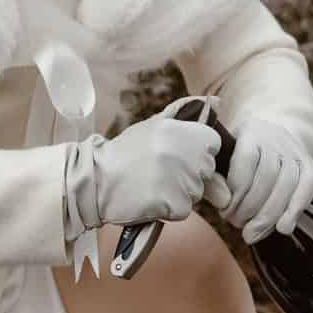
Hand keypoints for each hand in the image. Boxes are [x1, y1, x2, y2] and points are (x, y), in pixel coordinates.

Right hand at [86, 103, 222, 229]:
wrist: (96, 179)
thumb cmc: (126, 152)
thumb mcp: (153, 124)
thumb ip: (184, 110)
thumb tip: (217, 102)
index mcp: (183, 131)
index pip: (213, 144)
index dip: (196, 152)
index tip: (176, 154)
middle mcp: (185, 154)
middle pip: (207, 171)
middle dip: (190, 175)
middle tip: (160, 171)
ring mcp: (181, 180)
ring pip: (197, 193)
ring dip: (179, 193)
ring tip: (153, 184)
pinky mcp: (173, 204)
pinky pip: (184, 210)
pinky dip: (170, 210)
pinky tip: (150, 198)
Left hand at [216, 117, 312, 241]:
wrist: (271, 139)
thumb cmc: (237, 158)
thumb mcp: (222, 160)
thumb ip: (215, 180)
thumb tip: (223, 201)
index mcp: (251, 131)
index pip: (246, 160)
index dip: (236, 190)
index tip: (225, 211)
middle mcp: (277, 138)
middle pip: (268, 175)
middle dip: (251, 207)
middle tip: (237, 225)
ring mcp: (296, 152)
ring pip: (287, 183)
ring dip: (269, 214)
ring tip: (252, 233)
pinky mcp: (310, 166)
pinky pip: (307, 187)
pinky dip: (295, 209)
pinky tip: (283, 228)